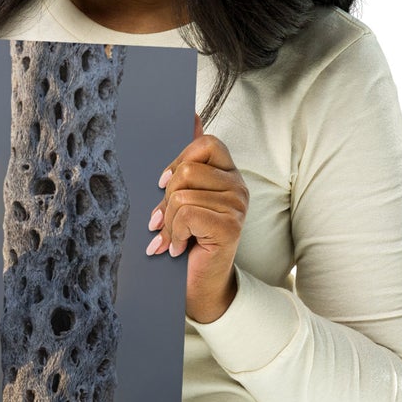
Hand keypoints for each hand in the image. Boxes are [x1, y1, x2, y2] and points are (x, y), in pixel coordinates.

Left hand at [145, 114, 247, 323]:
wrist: (198, 285)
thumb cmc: (188, 241)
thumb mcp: (182, 197)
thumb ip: (187, 161)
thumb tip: (192, 115)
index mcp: (227, 174)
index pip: (206, 143)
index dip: (179, 160)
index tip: (164, 185)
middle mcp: (238, 186)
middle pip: (188, 169)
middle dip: (166, 198)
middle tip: (163, 221)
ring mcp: (237, 206)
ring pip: (183, 194)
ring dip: (168, 221)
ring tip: (171, 238)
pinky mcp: (230, 226)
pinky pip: (187, 213)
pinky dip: (174, 233)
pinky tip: (177, 247)